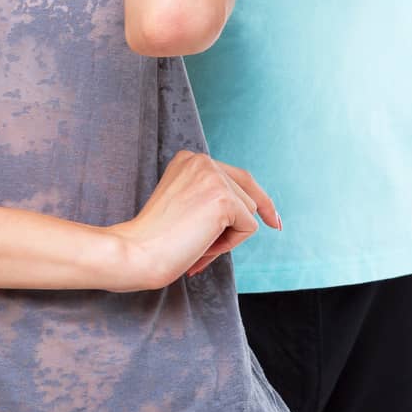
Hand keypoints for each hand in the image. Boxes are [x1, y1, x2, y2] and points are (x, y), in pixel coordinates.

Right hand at [106, 149, 279, 290]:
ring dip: (229, 236)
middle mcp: (202, 160)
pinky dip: (230, 244)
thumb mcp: (185, 205)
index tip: (273, 219)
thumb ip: (211, 198)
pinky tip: (203, 245)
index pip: (237, 176)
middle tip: (200, 245)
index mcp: (189, 159)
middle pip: (247, 194)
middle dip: (234, 226)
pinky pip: (249, 227)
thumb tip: (255, 213)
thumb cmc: (156, 239)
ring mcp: (213, 176)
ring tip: (196, 244)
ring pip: (249, 211)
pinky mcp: (224, 198)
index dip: (258, 199)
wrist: (138, 251)